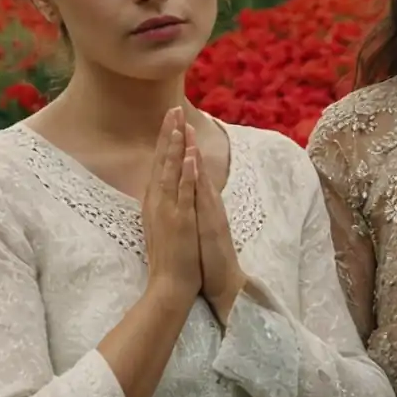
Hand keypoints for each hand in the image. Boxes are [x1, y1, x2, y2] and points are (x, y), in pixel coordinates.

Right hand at [142, 107, 201, 303]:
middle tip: (172, 109)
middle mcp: (157, 203)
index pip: (158, 165)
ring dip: (175, 146)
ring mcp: (168, 211)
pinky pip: (183, 192)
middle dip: (168, 134)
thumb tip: (160, 192)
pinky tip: (188, 155)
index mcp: (154, 203)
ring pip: (170, 171)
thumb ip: (162, 207)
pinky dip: (185, 173)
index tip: (169, 121)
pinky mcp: (180, 221)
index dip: (164, 142)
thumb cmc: (169, 260)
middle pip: (161, 161)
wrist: (168, 286)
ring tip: (178, 123)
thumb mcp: (162, 227)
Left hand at [187, 123, 247, 325]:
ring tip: (186, 127)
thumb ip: (193, 209)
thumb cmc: (206, 258)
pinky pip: (203, 197)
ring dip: (194, 151)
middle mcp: (206, 203)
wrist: (222, 282)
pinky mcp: (211, 222)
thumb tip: (184, 195)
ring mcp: (209, 211)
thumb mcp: (197, 228)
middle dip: (186, 140)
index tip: (174, 125)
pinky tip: (194, 162)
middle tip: (178, 113)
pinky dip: (198, 178)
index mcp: (200, 204)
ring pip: (200, 176)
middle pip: (195, 166)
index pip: (189, 171)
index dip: (182, 148)